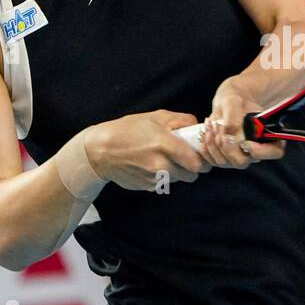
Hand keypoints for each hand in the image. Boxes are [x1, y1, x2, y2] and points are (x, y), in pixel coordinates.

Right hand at [84, 109, 212, 191]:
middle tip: (186, 157)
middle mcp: (161, 165)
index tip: (202, 155)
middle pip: (192, 175)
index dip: (203, 160)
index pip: (197, 163)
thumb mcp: (155, 116)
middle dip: (192, 168)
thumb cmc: (128, 130)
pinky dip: (163, 176)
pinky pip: (164, 183)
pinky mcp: (147, 187)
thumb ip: (181, 120)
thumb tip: (198, 127)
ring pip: (178, 180)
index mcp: (165, 145)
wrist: (100, 151)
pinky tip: (151, 164)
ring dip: (178, 172)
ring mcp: (154, 179)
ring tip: (165, 158)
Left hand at [199, 78, 285, 168]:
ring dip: (213, 142)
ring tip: (212, 123)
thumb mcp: (234, 102)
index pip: (274, 152)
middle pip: (241, 162)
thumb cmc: (236, 100)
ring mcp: (239, 158)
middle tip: (220, 125)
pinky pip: (211, 160)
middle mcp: (254, 152)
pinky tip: (207, 130)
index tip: (247, 142)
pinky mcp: (224, 159)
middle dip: (226, 145)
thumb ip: (233, 118)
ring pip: (223, 162)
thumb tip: (229, 135)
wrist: (228, 104)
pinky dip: (205, 145)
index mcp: (268, 137)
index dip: (261, 152)